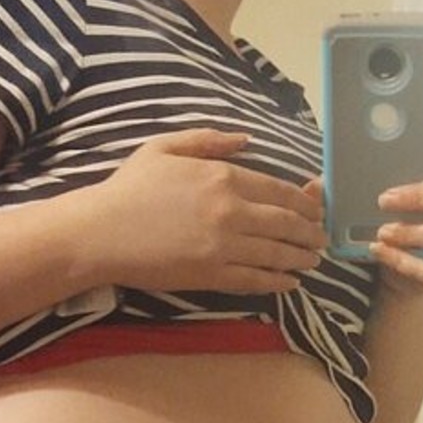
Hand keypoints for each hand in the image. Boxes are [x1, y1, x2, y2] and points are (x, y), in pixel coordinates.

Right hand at [95, 128, 328, 296]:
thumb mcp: (166, 147)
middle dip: (310, 231)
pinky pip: (256, 280)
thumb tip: (247, 139)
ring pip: (277, 253)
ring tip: (313, 261)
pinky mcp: (211, 275)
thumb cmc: (129, 189)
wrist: (101, 233)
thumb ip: (209, 141)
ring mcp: (223, 246)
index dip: (304, 202)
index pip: (278, 190)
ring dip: (301, 258)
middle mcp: (230, 210)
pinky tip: (291, 283)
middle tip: (321, 238)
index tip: (316, 210)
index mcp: (222, 175)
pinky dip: (278, 282)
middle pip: (286, 223)